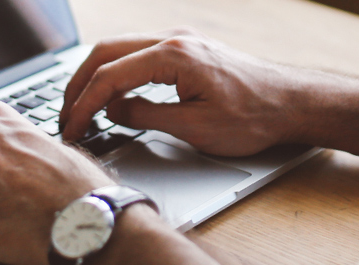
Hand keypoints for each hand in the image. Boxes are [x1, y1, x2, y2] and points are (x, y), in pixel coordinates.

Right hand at [59, 27, 312, 155]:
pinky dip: (116, 73)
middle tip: (65, 117)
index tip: (71, 130)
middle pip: (105, 53)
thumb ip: (146, 116)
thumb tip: (114, 112)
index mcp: (173, 56)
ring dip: (95, 77)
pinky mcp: (186, 51)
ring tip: (81, 108)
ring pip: (119, 49)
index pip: (109, 77)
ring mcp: (180, 41)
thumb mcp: (195, 127)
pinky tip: (111, 97)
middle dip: (78, 85)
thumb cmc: (255, 116)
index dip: (83, 106)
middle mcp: (174, 40)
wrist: (293, 103)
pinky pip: (137, 54)